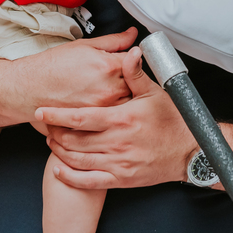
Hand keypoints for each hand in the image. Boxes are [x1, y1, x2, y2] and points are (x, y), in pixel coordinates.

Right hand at [30, 28, 137, 109]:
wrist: (29, 89)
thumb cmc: (52, 67)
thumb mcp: (84, 46)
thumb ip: (113, 41)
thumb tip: (131, 35)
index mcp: (109, 66)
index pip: (136, 62)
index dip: (131, 61)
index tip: (127, 62)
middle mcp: (110, 89)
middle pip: (136, 85)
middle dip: (131, 80)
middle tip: (116, 78)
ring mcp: (103, 109)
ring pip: (129, 104)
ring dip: (125, 98)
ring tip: (107, 92)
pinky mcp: (96, 122)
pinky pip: (114, 117)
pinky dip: (112, 112)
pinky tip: (101, 106)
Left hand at [37, 45, 196, 188]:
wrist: (191, 150)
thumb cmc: (173, 119)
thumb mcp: (155, 92)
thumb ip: (136, 73)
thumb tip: (129, 51)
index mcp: (122, 119)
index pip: (80, 118)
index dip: (57, 115)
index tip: (41, 111)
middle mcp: (118, 143)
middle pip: (73, 140)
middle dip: (54, 133)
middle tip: (44, 126)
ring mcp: (119, 164)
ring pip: (77, 160)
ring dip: (59, 151)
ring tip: (51, 141)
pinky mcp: (122, 179)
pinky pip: (89, 181)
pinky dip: (69, 176)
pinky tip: (59, 169)